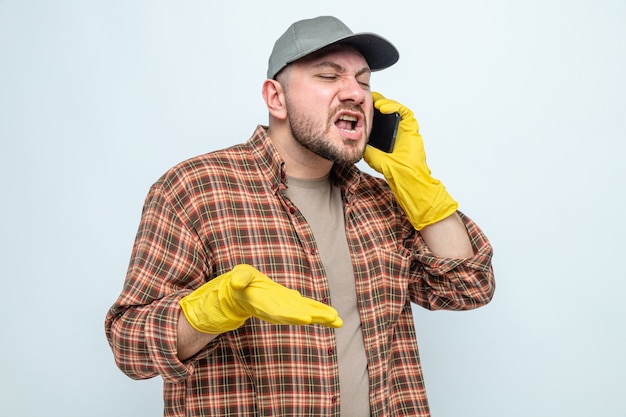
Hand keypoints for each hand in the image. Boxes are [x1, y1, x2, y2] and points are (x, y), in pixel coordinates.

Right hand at [180, 264, 342, 333]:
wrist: (243, 292)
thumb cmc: (241, 282)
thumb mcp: (238, 277)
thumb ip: (238, 280)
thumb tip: (236, 283)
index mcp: (264, 305)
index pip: (279, 312)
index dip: (292, 315)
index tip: (306, 318)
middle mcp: (277, 310)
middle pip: (298, 315)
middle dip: (315, 317)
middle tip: (332, 319)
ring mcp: (286, 307)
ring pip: (306, 312)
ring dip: (322, 317)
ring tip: (338, 321)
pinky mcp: (291, 303)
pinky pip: (308, 307)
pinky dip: (320, 311)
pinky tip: (334, 317)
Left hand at [364, 92, 457, 229]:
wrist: (402, 173)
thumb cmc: (390, 165)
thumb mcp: (368, 151)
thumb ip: (362, 141)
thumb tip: (349, 134)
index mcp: (384, 131)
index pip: (376, 114)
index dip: (367, 108)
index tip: (357, 105)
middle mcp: (394, 126)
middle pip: (385, 107)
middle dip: (375, 102)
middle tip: (365, 100)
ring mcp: (403, 125)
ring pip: (393, 106)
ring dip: (383, 102)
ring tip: (374, 103)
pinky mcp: (411, 125)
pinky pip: (403, 111)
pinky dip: (393, 107)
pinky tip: (383, 108)